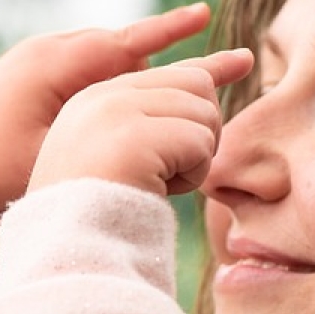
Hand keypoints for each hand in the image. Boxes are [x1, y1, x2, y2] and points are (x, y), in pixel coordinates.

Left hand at [0, 3, 215, 217]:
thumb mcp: (52, 156)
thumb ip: (101, 131)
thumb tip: (155, 116)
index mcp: (49, 66)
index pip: (121, 42)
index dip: (168, 32)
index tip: (205, 17)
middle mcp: (44, 51)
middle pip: (120, 49)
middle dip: (163, 62)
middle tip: (213, 71)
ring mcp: (36, 59)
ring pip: (105, 58)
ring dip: (135, 74)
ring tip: (174, 96)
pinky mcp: (33, 73)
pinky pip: (85, 66)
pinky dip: (112, 80)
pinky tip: (132, 101)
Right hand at [29, 48, 253, 196]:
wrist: (69, 251)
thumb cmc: (101, 216)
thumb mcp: (123, 156)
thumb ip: (157, 119)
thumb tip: (223, 75)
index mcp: (95, 100)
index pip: (171, 72)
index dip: (212, 70)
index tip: (246, 60)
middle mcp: (103, 96)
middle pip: (197, 85)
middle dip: (201, 131)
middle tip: (172, 172)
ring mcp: (115, 112)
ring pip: (203, 112)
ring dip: (195, 158)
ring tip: (157, 184)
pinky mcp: (134, 136)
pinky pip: (199, 143)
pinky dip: (192, 176)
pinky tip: (158, 191)